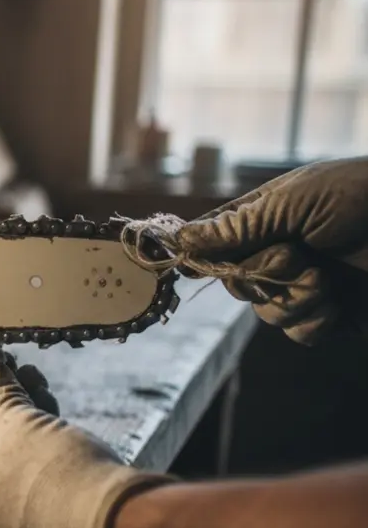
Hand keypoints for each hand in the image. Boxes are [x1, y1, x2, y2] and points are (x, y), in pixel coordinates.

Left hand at [0, 354, 171, 527]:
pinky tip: (50, 404)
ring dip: (17, 406)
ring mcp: (7, 508)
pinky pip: (27, 464)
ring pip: (3, 445)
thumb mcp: (14, 418)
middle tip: (11, 360)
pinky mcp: (41, 510)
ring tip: (36, 377)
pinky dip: (35, 432)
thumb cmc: (51, 472)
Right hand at [174, 156, 367, 344]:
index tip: (188, 265)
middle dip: (261, 276)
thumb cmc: (359, 195)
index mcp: (260, 219)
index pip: (208, 242)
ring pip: (264, 312)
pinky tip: (337, 301)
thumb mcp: (291, 202)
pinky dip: (315, 320)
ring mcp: (301, 284)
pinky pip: (298, 332)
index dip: (197, 256)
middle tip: (296, 256)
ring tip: (327, 277)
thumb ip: (237, 225)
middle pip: (232, 284)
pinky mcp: (329, 313)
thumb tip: (177, 238)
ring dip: (294, 298)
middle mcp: (275, 252)